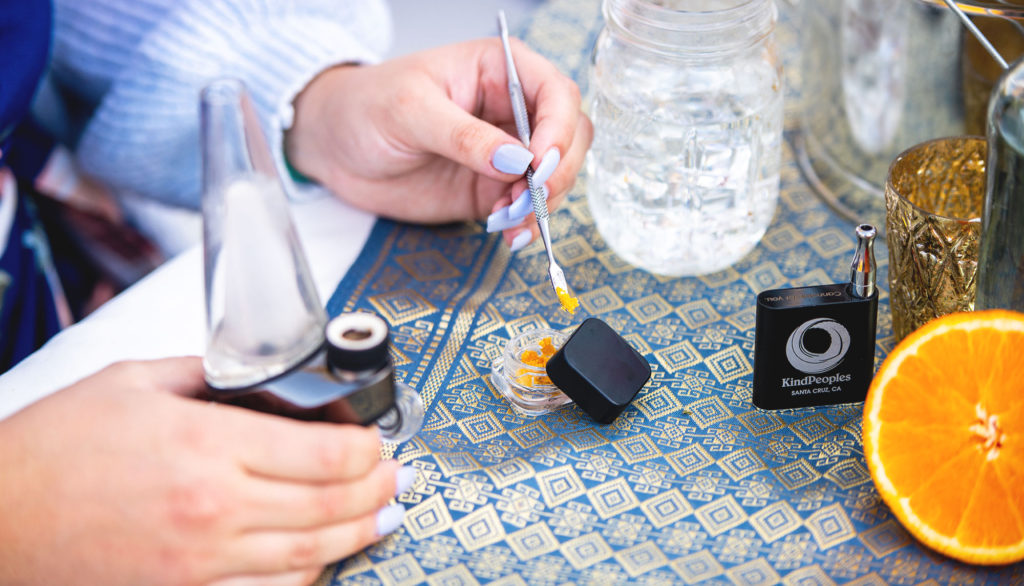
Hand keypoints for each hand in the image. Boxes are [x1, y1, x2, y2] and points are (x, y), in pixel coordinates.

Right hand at [0, 357, 414, 585]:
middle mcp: (215, 508)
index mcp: (208, 445)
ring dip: (357, 535)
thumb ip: (209, 375)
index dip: (368, 448)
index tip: (378, 441)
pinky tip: (320, 557)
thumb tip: (259, 377)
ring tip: (381, 517)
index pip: (326, 454)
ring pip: (309, 554)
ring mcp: (201, 562)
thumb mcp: (135, 382)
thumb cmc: (54, 449)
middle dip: (377, 490)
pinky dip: (305, 575)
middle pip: (331, 505)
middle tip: (397, 478)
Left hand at [285, 38, 592, 249]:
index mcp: (500, 70)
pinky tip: (509, 236)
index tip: (539, 163)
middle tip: (529, 199)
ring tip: (508, 221)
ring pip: (556, 177)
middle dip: (558, 172)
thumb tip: (515, 160)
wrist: (334, 147)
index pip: (556, 93)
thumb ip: (463, 135)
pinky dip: (527, 225)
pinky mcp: (491, 190)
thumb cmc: (365, 107)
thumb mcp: (409, 110)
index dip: (559, 128)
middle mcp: (512, 110)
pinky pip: (527, 208)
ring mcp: (506, 153)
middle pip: (569, 138)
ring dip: (543, 204)